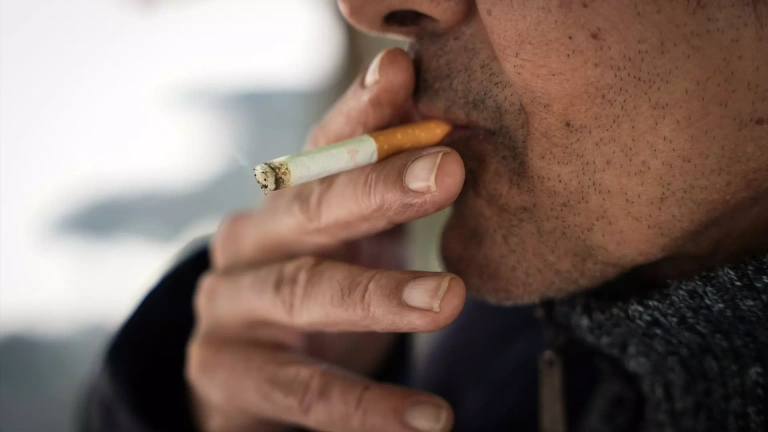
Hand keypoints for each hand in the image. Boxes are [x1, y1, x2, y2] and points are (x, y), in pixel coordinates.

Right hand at [186, 48, 465, 431]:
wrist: (249, 382)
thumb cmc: (315, 296)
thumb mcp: (352, 241)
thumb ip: (384, 191)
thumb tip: (442, 128)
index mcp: (282, 204)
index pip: (320, 149)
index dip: (360, 114)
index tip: (404, 76)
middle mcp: (246, 245)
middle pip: (310, 210)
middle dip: (378, 188)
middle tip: (448, 171)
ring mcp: (228, 311)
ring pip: (304, 294)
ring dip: (378, 296)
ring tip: (449, 298)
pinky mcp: (227, 376)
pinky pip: (306, 392)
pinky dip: (369, 407)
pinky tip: (430, 417)